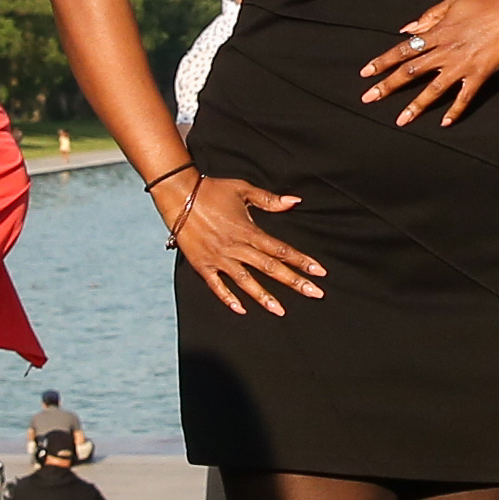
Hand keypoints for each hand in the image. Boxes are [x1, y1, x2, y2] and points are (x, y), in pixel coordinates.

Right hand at [161, 170, 322, 315]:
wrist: (178, 194)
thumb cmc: (212, 190)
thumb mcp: (243, 189)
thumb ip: (269, 199)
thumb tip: (294, 201)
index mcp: (248, 230)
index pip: (281, 249)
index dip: (301, 260)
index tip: (319, 271)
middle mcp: (236, 247)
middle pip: (269, 268)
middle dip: (294, 281)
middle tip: (314, 293)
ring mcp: (219, 258)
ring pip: (245, 281)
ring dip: (264, 297)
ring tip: (280, 310)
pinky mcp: (202, 264)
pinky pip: (217, 285)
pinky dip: (228, 298)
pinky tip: (241, 309)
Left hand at [360, 0, 498, 126]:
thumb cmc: (484, 4)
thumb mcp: (452, 2)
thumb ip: (428, 16)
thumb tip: (406, 29)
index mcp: (436, 33)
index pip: (402, 50)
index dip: (382, 62)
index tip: (365, 73)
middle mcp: (444, 51)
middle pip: (410, 72)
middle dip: (387, 86)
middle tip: (368, 99)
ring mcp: (461, 65)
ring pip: (433, 89)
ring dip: (415, 106)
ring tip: (400, 121)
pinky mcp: (479, 75)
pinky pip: (464, 97)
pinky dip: (455, 111)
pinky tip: (445, 123)